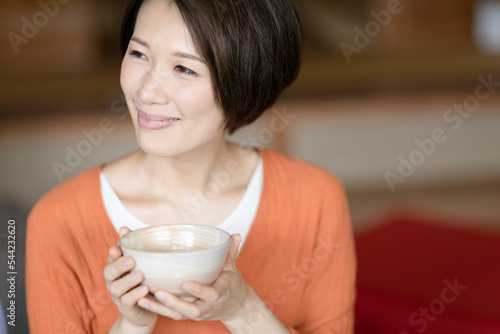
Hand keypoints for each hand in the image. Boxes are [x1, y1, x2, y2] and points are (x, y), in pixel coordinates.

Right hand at [104, 227, 156, 331]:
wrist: (144, 310)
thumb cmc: (142, 281)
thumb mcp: (141, 263)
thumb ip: (134, 247)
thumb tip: (123, 227)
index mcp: (117, 267)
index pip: (112, 258)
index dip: (113, 253)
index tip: (117, 247)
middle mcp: (114, 280)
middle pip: (109, 272)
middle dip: (118, 265)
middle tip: (131, 260)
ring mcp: (118, 295)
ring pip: (116, 287)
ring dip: (127, 280)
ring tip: (140, 275)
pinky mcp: (126, 307)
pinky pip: (127, 301)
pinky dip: (135, 295)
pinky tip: (144, 289)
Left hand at [136, 234, 252, 321]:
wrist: (234, 307)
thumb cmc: (230, 284)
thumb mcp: (232, 268)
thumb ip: (231, 252)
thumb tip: (235, 234)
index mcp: (219, 294)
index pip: (210, 294)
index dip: (198, 290)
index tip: (185, 283)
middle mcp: (206, 306)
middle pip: (190, 309)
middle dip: (174, 303)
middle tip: (158, 293)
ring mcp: (196, 312)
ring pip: (177, 314)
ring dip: (159, 308)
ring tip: (141, 298)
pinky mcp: (187, 314)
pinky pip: (170, 315)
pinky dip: (156, 309)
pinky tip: (141, 300)